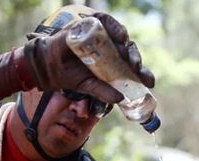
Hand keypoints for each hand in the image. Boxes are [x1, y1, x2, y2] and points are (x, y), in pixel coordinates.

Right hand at [23, 13, 155, 103]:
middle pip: (128, 52)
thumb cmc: (69, 76)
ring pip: (121, 38)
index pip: (131, 67)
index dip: (142, 73)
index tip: (149, 82)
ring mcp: (101, 38)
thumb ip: (103, 92)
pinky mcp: (91, 27)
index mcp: (112, 65)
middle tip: (137, 69)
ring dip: (128, 46)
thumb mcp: (89, 86)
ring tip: (130, 56)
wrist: (48, 66)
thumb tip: (120, 99)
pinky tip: (120, 37)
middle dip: (136, 61)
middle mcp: (109, 50)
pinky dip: (115, 27)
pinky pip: (107, 23)